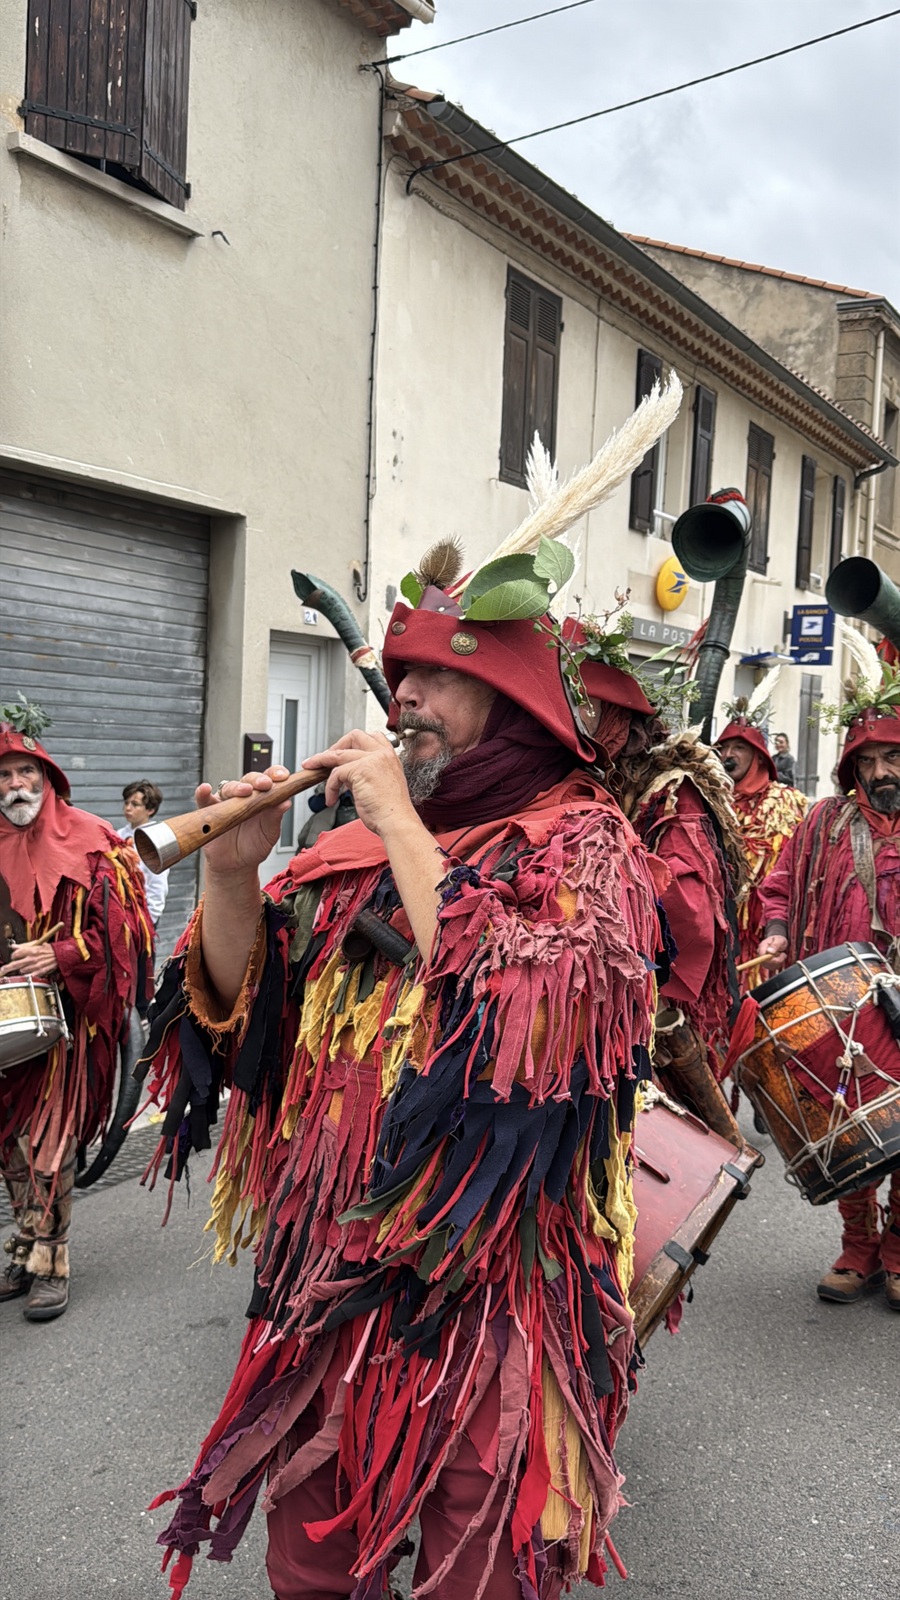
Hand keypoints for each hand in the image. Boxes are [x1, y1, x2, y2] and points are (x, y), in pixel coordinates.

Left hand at [0, 941, 58, 979]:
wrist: (60, 955)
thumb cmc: (48, 949)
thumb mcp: (36, 944)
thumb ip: (23, 946)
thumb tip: (13, 946)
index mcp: (31, 950)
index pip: (16, 954)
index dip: (13, 956)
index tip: (14, 957)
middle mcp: (31, 958)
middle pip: (15, 964)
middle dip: (7, 968)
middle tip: (2, 970)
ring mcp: (35, 966)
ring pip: (21, 970)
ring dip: (21, 969)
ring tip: (26, 966)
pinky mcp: (39, 972)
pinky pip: (28, 975)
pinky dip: (27, 974)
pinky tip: (29, 972)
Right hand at [194, 766, 291, 876]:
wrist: (236, 865)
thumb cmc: (254, 846)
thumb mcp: (269, 833)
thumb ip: (275, 817)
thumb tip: (286, 802)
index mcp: (262, 797)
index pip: (269, 779)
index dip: (275, 774)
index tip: (283, 777)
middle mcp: (244, 796)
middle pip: (249, 780)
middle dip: (258, 780)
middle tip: (265, 784)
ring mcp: (226, 802)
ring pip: (229, 787)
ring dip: (236, 787)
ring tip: (244, 791)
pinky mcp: (209, 811)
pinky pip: (204, 800)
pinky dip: (203, 793)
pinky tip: (205, 789)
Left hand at [303, 731, 417, 841]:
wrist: (396, 822)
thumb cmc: (391, 812)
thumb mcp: (380, 785)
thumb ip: (365, 775)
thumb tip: (347, 776)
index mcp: (390, 758)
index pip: (372, 737)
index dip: (354, 742)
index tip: (342, 751)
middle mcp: (382, 755)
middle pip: (354, 736)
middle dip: (337, 745)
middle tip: (325, 758)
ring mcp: (372, 760)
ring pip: (338, 753)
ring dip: (321, 760)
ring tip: (311, 769)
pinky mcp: (360, 769)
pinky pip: (336, 774)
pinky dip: (329, 787)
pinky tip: (331, 799)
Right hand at [757, 934, 787, 971]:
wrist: (779, 943)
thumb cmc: (779, 940)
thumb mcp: (780, 940)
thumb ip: (775, 945)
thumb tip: (769, 951)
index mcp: (762, 946)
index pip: (761, 954)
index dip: (768, 957)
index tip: (778, 954)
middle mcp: (760, 954)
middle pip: (766, 962)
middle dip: (777, 959)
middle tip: (783, 953)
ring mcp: (762, 960)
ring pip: (770, 966)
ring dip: (779, 961)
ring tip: (781, 955)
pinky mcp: (766, 965)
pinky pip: (773, 968)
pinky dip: (778, 964)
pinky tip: (780, 959)